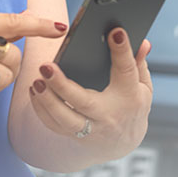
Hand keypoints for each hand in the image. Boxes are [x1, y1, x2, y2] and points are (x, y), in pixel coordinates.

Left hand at [28, 27, 151, 160]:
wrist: (123, 144)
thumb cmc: (132, 107)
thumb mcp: (143, 86)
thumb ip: (138, 63)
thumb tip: (143, 42)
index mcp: (129, 96)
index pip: (126, 71)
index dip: (122, 51)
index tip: (115, 32)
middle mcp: (108, 114)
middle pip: (83, 101)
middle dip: (62, 85)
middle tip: (46, 66)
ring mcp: (90, 128)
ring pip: (64, 119)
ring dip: (46, 100)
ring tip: (36, 80)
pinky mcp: (74, 136)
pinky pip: (54, 125)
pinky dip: (41, 109)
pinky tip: (35, 90)